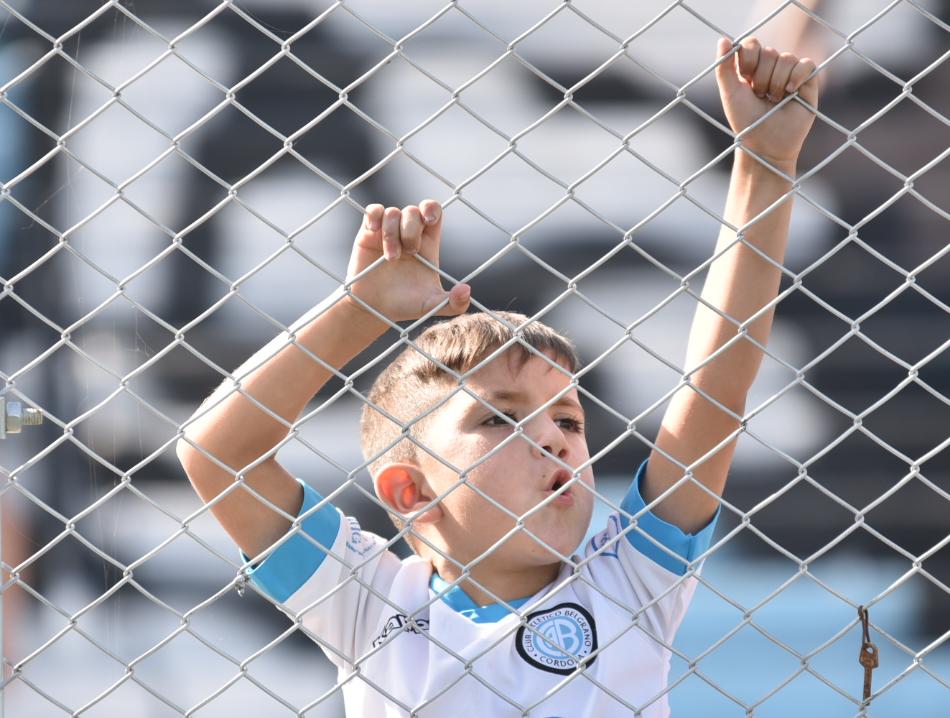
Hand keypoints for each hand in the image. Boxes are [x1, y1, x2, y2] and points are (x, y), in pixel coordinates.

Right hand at [343, 200, 470, 322]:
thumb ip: (453, 303)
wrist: (375, 309)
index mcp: (428, 243)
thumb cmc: (405, 305)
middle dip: (411, 229)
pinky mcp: (369, 233)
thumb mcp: (431, 306)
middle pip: (413, 211)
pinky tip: (374, 232)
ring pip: (392, 213)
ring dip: (391, 233)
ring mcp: (388, 232)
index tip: (428, 220)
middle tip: (410, 253)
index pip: (433, 212)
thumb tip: (467, 290)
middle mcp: (408, 233)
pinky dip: (374, 217)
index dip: (431, 209)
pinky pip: (373, 211)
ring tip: (391, 258)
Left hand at [715, 37, 818, 166]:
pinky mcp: (808, 82)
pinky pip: (806, 64)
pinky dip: (797, 76)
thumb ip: (724, 67)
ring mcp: (790, 74)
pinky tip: (790, 93)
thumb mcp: (730, 94)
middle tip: (760, 97)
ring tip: (774, 101)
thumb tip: (724, 39)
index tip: (745, 80)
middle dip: (761, 78)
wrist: (765, 146)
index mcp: (752, 68)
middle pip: (769, 52)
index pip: (752, 44)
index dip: (749, 59)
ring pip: (786, 58)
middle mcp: (771, 68)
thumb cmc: (746, 123)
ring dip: (777, 83)